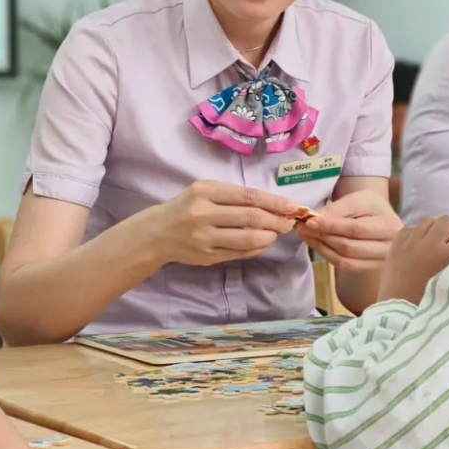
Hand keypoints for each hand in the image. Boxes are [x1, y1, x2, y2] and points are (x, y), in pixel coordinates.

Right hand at [149, 181, 298, 265]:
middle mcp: (203, 214)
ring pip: (247, 238)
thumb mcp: (205, 191)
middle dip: (276, 220)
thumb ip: (234, 196)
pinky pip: (240, 253)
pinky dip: (257, 248)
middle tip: (290, 221)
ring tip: (278, 232)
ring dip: (269, 236)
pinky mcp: (207, 257)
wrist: (157, 233)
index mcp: (205, 192)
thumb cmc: (187, 206)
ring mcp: (205, 238)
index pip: (248, 196)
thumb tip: (272, 204)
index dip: (274, 202)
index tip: (292, 206)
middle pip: (250, 218)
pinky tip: (265, 242)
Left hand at [295, 190, 401, 272]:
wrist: (381, 216)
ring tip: (306, 235)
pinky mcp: (368, 268)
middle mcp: (388, 248)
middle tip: (302, 227)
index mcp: (388, 226)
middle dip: (323, 237)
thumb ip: (337, 209)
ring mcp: (379, 262)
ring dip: (321, 248)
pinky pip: (344, 266)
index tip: (309, 221)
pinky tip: (316, 244)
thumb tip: (314, 220)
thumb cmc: (370, 205)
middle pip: (349, 247)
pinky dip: (327, 255)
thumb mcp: (357, 199)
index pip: (356, 229)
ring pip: (345, 260)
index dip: (331, 226)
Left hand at [377, 216, 448, 304]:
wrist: (399, 316)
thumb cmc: (433, 305)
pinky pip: (410, 228)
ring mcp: (410, 243)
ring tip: (434, 243)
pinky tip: (418, 246)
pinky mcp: (396, 246)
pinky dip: (415, 234)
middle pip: (447, 221)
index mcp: (447, 256)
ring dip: (434, 229)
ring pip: (428, 221)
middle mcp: (429, 244)